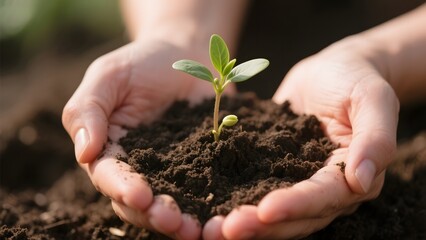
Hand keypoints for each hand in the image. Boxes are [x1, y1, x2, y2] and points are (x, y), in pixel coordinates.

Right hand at [62, 38, 226, 238]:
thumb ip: (88, 110)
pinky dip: (213, 205)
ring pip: (173, 204)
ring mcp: (173, 171)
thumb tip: (84, 151)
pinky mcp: (202, 167)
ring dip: (183, 220)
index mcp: (110, 152)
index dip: (123, 189)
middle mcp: (140, 169)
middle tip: (173, 221)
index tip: (140, 196)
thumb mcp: (108, 76)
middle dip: (155, 215)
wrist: (185, 54)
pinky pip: (206, 189)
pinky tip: (224, 215)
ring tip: (198, 230)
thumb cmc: (140, 63)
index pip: (110, 177)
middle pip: (140, 203)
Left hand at [203, 37, 399, 238]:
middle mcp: (325, 188)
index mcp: (352, 176)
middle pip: (294, 216)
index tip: (265, 210)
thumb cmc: (356, 80)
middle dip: (260, 225)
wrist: (333, 69)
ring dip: (243, 220)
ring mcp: (297, 179)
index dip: (296, 205)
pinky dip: (233, 197)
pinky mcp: (274, 168)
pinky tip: (206, 203)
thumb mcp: (373, 99)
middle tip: (222, 230)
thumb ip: (375, 139)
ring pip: (271, 211)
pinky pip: (253, 186)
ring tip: (208, 228)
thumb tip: (362, 181)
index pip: (324, 197)